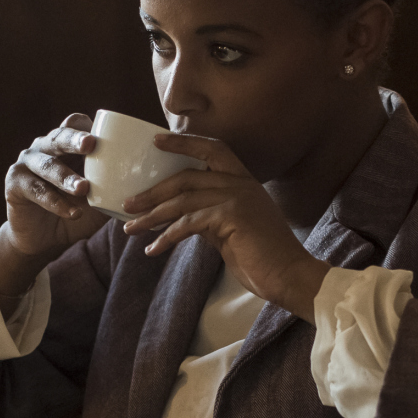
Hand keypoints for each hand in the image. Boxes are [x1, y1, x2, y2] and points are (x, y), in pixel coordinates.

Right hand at [0, 115, 103, 308]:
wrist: (43, 239)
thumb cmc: (75, 211)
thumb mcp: (100, 198)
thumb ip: (119, 186)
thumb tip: (156, 183)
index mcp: (65, 144)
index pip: (75, 124)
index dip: (87, 125)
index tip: (105, 133)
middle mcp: (44, 147)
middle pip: (58, 136)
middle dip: (75, 139)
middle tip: (92, 144)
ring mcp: (27, 163)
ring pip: (47, 165)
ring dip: (66, 177)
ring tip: (84, 188)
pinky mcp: (14, 184)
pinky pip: (37, 191)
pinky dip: (56, 202)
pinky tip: (73, 213)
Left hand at [121, 132, 330, 317]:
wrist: (290, 277)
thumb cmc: (263, 258)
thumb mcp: (232, 230)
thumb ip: (210, 216)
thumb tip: (180, 218)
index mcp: (244, 181)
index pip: (213, 148)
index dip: (183, 142)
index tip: (156, 140)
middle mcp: (241, 184)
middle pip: (186, 176)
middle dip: (152, 191)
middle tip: (127, 204)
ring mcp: (237, 198)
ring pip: (182, 200)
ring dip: (151, 215)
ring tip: (130, 228)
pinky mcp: (231, 217)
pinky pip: (188, 223)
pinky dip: (166, 237)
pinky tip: (153, 250)